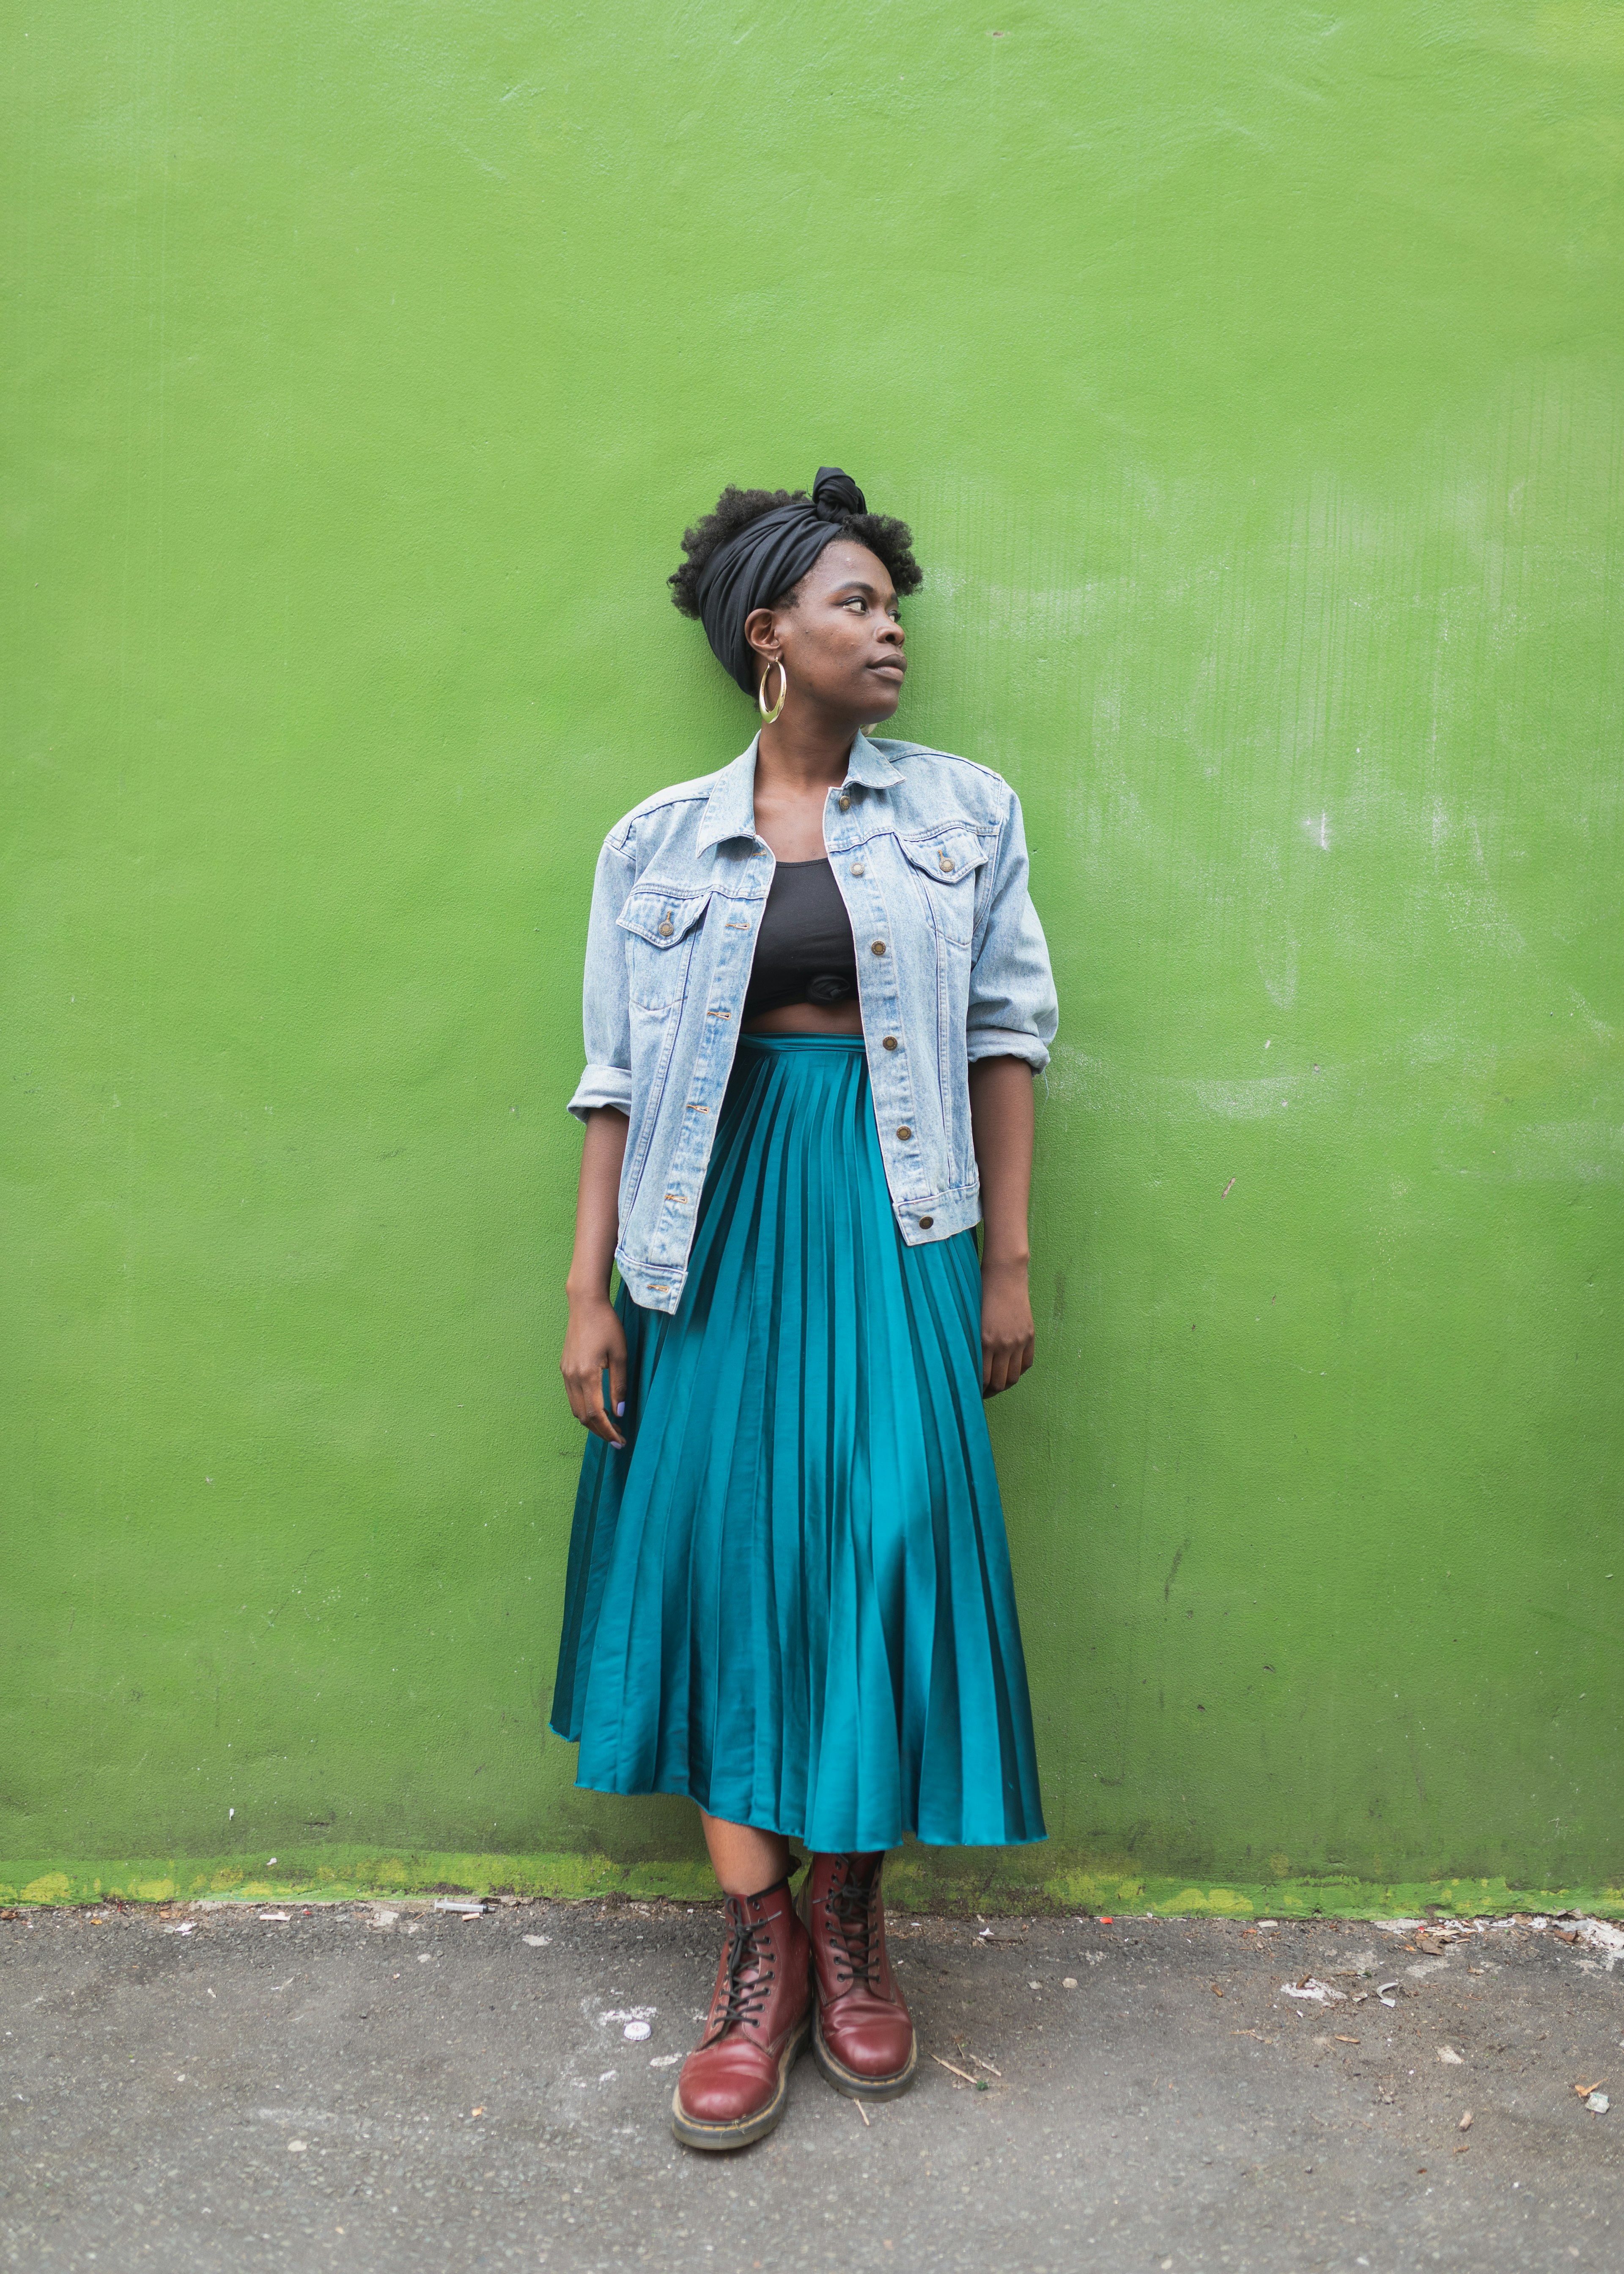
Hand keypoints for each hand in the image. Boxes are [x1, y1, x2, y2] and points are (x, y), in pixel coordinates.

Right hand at [560, 1293, 627, 1447]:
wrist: (585, 1304)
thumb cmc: (607, 1326)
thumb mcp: (620, 1355)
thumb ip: (619, 1385)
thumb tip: (620, 1412)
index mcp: (586, 1375)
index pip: (595, 1413)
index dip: (608, 1431)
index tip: (620, 1441)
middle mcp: (572, 1377)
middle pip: (583, 1416)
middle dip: (600, 1432)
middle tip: (617, 1440)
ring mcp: (565, 1373)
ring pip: (575, 1409)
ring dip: (591, 1422)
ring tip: (610, 1428)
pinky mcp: (564, 1369)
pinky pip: (572, 1397)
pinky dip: (584, 1409)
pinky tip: (598, 1409)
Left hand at [980, 1255, 1034, 1396]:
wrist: (1004, 1277)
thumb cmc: (980, 1296)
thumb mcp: (970, 1321)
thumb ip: (970, 1344)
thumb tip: (966, 1367)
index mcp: (983, 1342)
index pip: (981, 1379)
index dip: (976, 1390)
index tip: (971, 1392)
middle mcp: (1002, 1345)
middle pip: (999, 1383)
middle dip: (989, 1392)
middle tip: (982, 1392)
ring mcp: (1018, 1341)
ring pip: (1013, 1377)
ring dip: (1004, 1385)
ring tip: (996, 1385)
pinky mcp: (1029, 1336)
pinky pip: (1027, 1364)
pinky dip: (1018, 1371)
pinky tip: (1010, 1370)